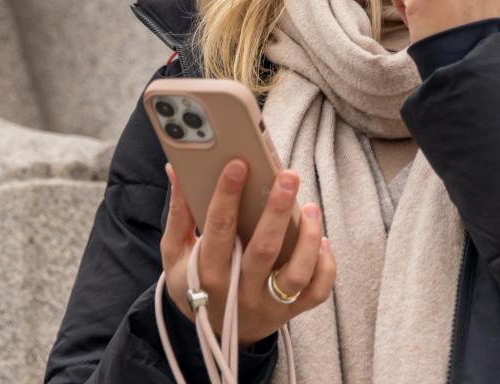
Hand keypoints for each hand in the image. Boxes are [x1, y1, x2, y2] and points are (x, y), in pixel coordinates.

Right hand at [161, 160, 335, 345]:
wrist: (213, 334)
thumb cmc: (192, 284)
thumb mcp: (175, 251)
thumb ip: (178, 211)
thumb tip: (175, 170)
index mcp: (207, 272)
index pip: (218, 228)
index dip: (227, 194)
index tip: (239, 164)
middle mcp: (238, 291)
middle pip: (263, 249)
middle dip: (277, 210)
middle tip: (287, 176)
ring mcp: (268, 304)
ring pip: (296, 273)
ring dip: (307, 237)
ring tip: (310, 207)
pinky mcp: (289, 313)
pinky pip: (316, 292)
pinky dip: (325, 266)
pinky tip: (321, 240)